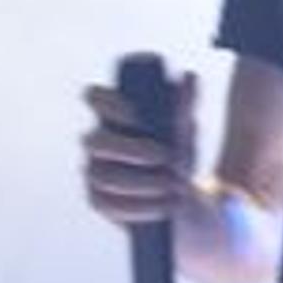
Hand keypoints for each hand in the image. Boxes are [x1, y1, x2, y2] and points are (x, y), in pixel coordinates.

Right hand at [78, 67, 202, 230]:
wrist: (178, 198)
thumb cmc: (176, 154)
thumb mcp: (184, 131)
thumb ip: (185, 104)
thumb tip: (189, 76)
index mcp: (112, 115)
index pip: (93, 97)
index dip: (107, 103)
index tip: (136, 114)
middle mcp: (96, 141)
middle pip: (95, 140)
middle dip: (130, 149)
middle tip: (167, 157)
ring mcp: (93, 171)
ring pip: (103, 175)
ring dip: (141, 182)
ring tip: (174, 186)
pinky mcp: (98, 200)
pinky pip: (108, 203)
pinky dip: (139, 206)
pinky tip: (161, 206)